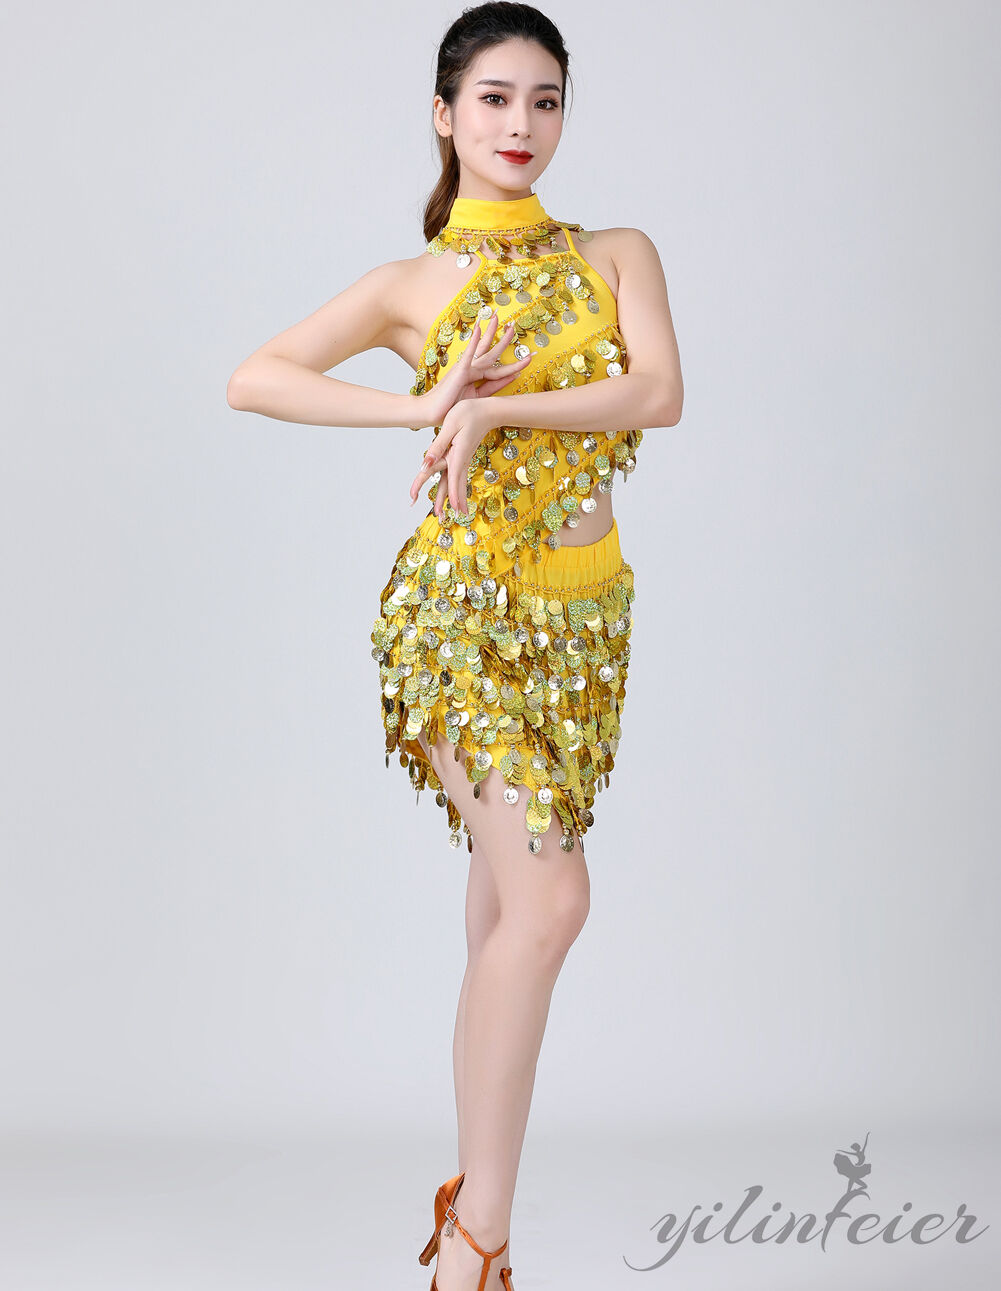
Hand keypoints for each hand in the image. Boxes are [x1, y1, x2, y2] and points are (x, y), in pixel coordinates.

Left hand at [409, 398, 500, 516]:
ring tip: (458, 513)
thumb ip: (437, 446)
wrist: (488, 410)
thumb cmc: (469, 412)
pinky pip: (460, 476)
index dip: (450, 495)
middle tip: (446, 518)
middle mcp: (461, 460)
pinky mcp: (464, 457)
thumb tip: (424, 464)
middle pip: (454, 485)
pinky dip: (458, 489)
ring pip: (458, 483)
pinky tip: (458, 497)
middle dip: (451, 502)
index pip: (452, 479)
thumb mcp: (451, 425)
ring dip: (457, 499)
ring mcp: (464, 459)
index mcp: (457, 454)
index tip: (447, 509)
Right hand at [412, 311, 530, 430]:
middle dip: (504, 340)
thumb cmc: (451, 407)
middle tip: (514, 325)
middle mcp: (472, 369)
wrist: (432, 413)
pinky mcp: (459, 370)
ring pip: (484, 349)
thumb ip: (492, 388)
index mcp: (477, 377)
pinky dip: (473, 341)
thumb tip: (512, 377)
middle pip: (492, 352)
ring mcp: (466, 368)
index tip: (528, 359)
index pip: (499, 370)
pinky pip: (469, 353)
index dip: (514, 366)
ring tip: (500, 319)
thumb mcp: (477, 397)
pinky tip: (478, 328)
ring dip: (492, 333)